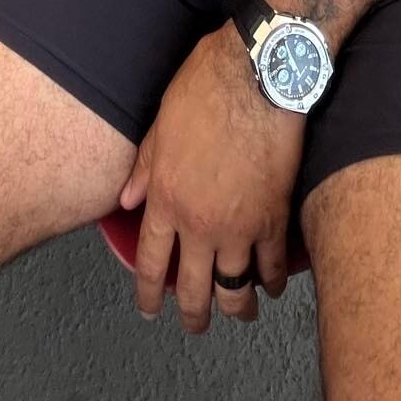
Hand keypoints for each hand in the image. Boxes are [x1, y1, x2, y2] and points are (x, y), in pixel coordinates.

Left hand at [119, 21, 303, 333]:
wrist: (258, 75)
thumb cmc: (206, 88)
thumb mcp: (160, 124)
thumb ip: (145, 168)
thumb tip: (126, 200)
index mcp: (166, 199)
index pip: (150, 262)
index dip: (148, 293)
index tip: (149, 309)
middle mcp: (199, 223)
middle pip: (192, 289)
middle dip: (192, 315)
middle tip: (195, 325)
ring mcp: (239, 226)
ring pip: (235, 289)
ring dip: (236, 309)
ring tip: (238, 314)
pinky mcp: (275, 218)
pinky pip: (273, 266)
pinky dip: (273, 281)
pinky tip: (273, 286)